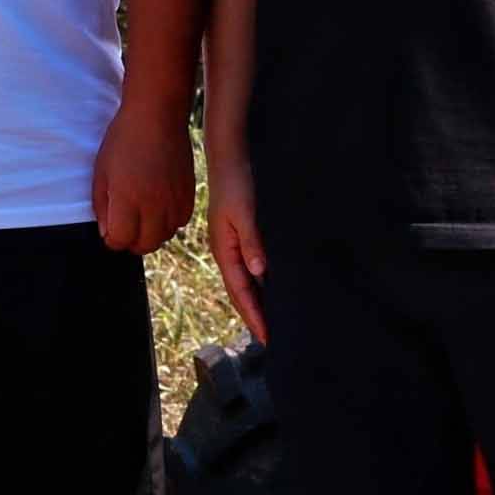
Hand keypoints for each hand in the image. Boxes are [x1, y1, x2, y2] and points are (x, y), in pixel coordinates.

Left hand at [94, 99, 194, 256]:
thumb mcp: (101, 171)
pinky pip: (180, 222)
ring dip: (151, 232)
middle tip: (124, 226)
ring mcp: (174, 201)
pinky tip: (159, 206)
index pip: (120, 240)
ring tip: (141, 214)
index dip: (111, 238)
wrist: (157, 115)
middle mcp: (154, 205)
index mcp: (128, 199)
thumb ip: (101, 206)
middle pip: (144, 245)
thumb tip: (107, 233)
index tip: (110, 228)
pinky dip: (169, 221)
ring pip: (163, 236)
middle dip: (130, 240)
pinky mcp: (189, 194)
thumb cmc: (123, 140)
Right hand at [206, 151, 269, 345]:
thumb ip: (252, 242)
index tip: (268, 338)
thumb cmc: (237, 182)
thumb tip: (259, 273)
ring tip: (271, 320)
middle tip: (271, 338)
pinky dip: (258, 283)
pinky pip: (249, 267)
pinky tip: (269, 286)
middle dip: (253, 315)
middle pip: (240, 291)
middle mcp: (226, 250)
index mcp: (224, 249)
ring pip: (244, 281)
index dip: (254, 315)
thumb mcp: (245, 213)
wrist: (229, 155)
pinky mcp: (240, 234)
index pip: (241, 291)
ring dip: (256, 301)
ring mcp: (231, 243)